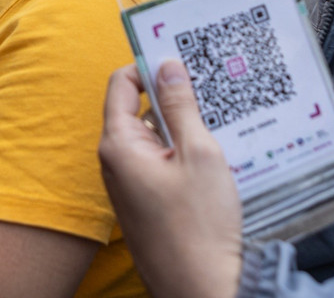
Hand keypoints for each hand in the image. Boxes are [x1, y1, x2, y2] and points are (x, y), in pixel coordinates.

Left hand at [99, 62, 242, 297]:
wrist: (201, 289)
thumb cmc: (200, 227)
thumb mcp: (199, 153)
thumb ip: (181, 105)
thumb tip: (167, 64)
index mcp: (119, 145)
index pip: (120, 84)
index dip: (148, 66)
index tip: (181, 60)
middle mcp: (115, 163)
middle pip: (137, 109)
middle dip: (171, 98)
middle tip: (208, 91)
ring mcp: (128, 185)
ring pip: (153, 137)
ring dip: (181, 128)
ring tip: (218, 126)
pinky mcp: (144, 202)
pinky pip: (159, 162)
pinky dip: (182, 153)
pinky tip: (213, 159)